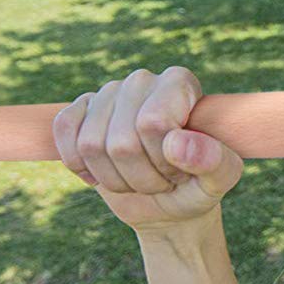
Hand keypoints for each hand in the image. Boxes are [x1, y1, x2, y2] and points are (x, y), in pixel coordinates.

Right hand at [53, 67, 243, 232]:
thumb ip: (212, 161)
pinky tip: (103, 172)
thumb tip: (177, 143)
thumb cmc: (198, 185)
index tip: (181, 169)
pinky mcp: (80, 110)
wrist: (169, 203)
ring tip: (138, 178)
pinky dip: (80, 165)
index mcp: (180, 83)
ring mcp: (108, 93)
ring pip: (90, 145)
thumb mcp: (219, 180)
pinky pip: (64, 132)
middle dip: (141, 177)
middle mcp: (143, 80)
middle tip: (161, 180)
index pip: (153, 122)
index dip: (163, 160)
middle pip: (122, 141)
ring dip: (114, 179)